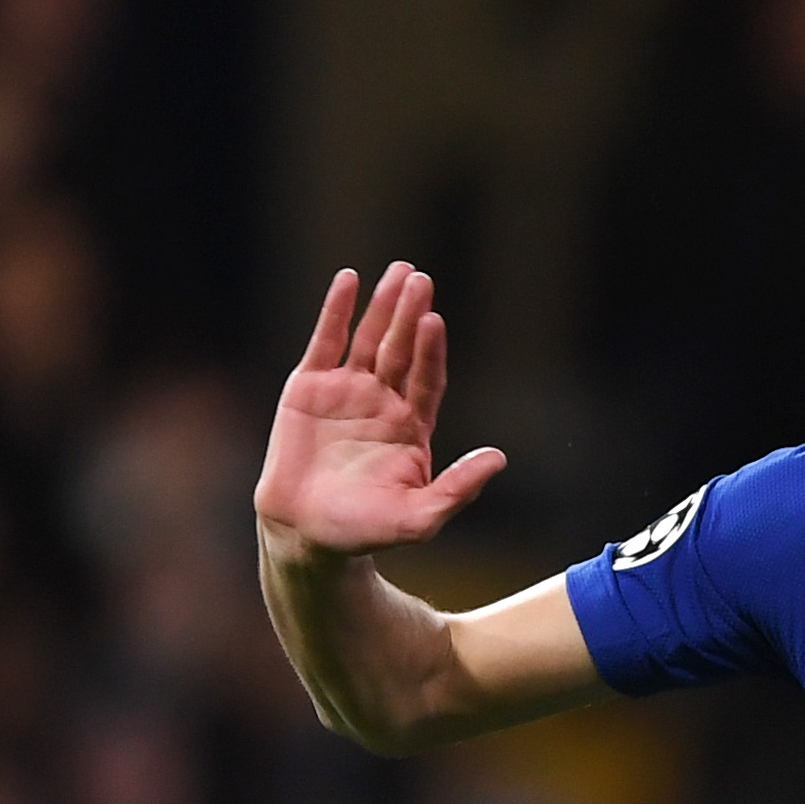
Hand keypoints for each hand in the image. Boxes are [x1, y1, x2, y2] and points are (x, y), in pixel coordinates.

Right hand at [256, 263, 504, 558]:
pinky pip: (325, 340)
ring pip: (368, 339)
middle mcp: (383, 402)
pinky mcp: (309, 386)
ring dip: (382, 305)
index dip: (430, 351)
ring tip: (398, 271)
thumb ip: (458, 489)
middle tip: (421, 279)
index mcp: (411, 427)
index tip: (434, 321)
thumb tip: (499, 458)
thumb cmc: (364, 530)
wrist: (305, 532)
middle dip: (410, 315)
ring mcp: (346, 391)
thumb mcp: (418, 518)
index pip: (426, 379)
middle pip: (401, 350)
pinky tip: (348, 280)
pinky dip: (336, 310)